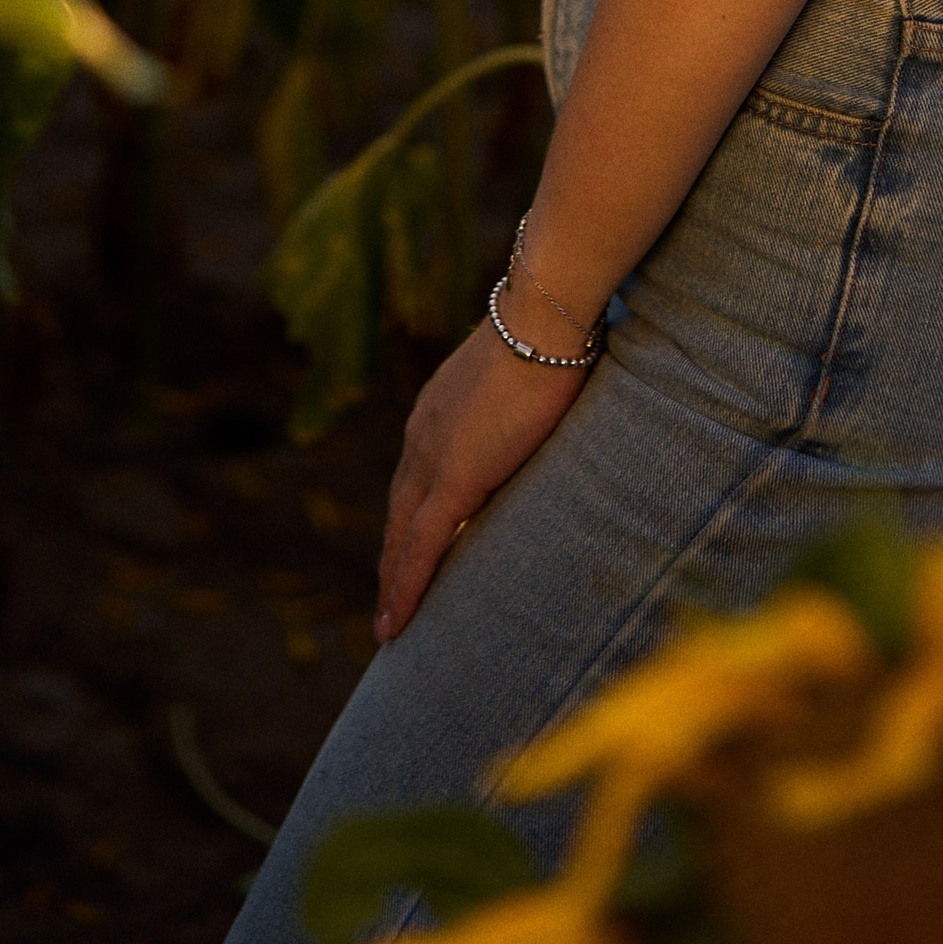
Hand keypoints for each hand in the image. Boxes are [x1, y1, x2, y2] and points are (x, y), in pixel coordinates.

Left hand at [374, 319, 589, 641]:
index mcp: (438, 408)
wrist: (544, 318)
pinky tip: (396, 623)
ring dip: (393, 580)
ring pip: (402, 535)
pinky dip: (405, 587)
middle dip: (393, 555)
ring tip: (390, 624)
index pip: (416, 475)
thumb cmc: (553, 334)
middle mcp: (423, 433)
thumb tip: (553, 407)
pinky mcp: (453, 479)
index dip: (410, 514)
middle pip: (399, 509)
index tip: (406, 544)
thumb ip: (526, 401)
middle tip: (389, 599)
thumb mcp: (530, 373)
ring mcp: (434, 456)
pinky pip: (422, 547)